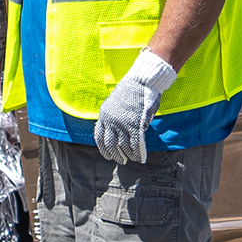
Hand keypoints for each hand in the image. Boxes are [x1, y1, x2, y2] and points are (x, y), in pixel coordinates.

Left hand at [93, 49, 178, 164]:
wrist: (142, 80)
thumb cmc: (132, 90)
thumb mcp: (116, 102)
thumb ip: (114, 116)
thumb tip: (119, 132)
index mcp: (104, 115)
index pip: (99, 137)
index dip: (104, 149)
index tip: (108, 155)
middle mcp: (110, 121)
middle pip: (110, 145)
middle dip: (115, 155)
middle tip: (121, 160)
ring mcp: (122, 124)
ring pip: (123, 147)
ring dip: (128, 155)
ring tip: (132, 159)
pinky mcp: (135, 125)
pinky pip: (135, 144)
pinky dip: (138, 153)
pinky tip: (141, 158)